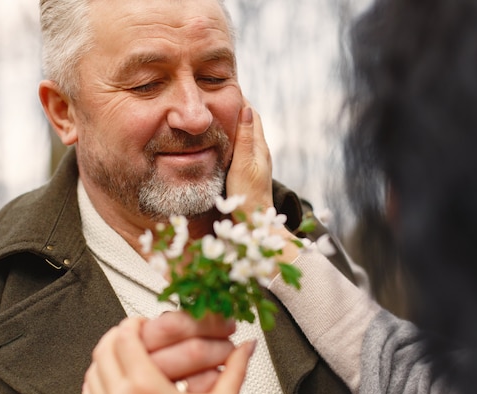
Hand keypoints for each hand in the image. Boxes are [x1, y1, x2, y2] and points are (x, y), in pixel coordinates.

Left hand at [81, 317, 255, 393]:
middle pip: (104, 349)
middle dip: (118, 336)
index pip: (125, 337)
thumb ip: (235, 373)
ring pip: (93, 371)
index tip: (143, 322)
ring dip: (106, 358)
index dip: (133, 323)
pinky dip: (97, 382)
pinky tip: (113, 384)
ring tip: (124, 356)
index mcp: (145, 387)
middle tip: (133, 334)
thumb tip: (247, 349)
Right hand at [227, 102, 297, 262]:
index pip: (252, 114)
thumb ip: (245, 139)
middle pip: (249, 121)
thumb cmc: (247, 196)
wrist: (254, 223)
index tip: (224, 86)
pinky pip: (240, 146)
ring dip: (233, 121)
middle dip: (235, 106)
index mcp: (260, 147)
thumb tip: (247, 109)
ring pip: (244, 134)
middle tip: (216, 95)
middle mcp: (260, 151)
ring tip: (215, 111)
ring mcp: (255, 162)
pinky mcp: (248, 171)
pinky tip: (219, 138)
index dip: (240, 99)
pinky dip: (231, 137)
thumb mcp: (243, 165)